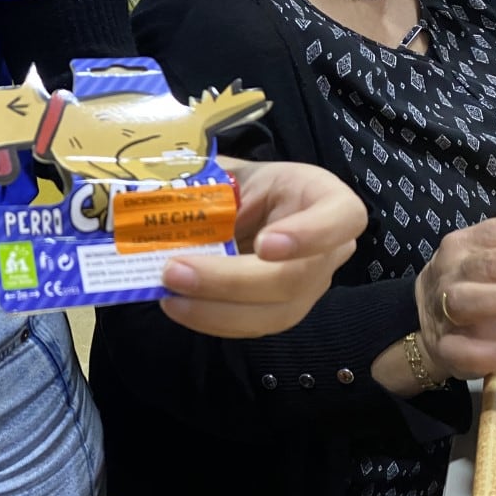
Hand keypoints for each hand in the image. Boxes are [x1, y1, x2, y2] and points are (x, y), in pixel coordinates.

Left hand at [158, 159, 366, 337]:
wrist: (245, 206)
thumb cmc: (241, 183)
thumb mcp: (229, 170)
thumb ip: (205, 182)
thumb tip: (154, 197)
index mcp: (324, 199)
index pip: (342, 218)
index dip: (310, 235)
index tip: (265, 244)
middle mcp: (328, 249)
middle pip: (294, 279)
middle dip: (229, 281)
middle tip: (174, 271)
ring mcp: (309, 286)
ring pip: (274, 313)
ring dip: (215, 310)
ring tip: (169, 295)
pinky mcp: (282, 310)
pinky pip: (252, 325)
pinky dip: (211, 318)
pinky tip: (178, 305)